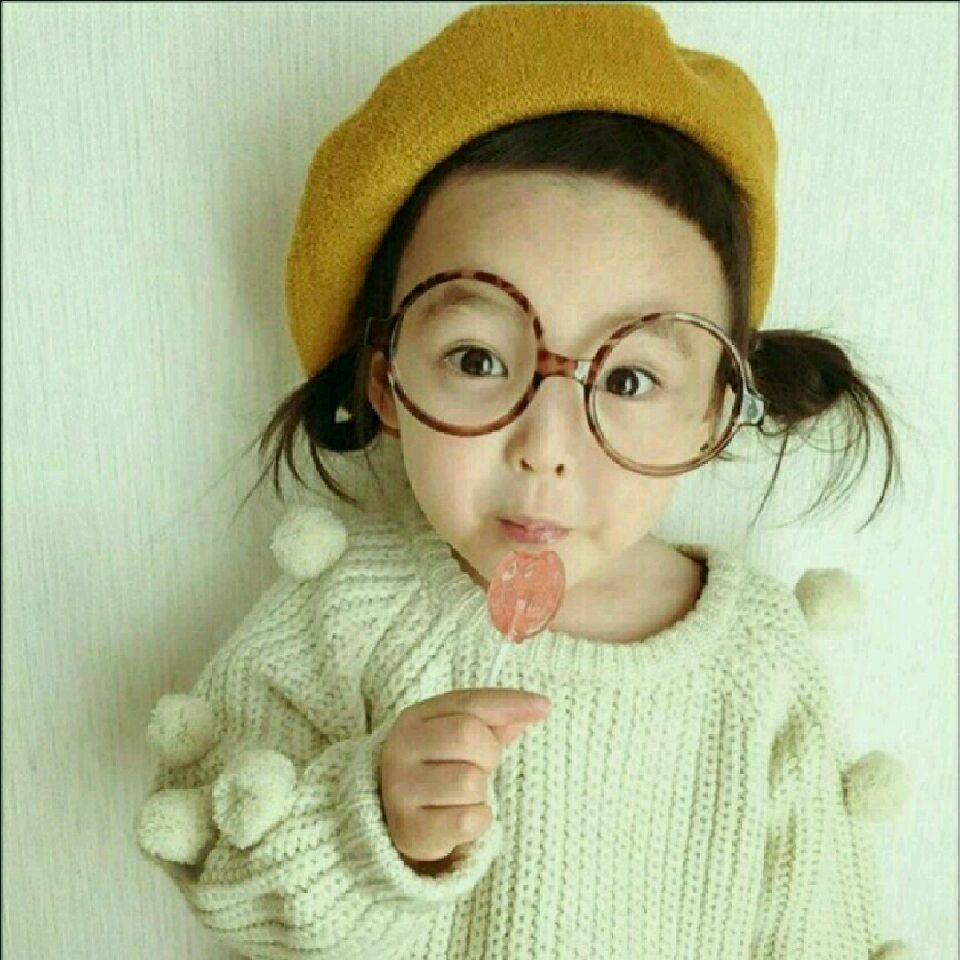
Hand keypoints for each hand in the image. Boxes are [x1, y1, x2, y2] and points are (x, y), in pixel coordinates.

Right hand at [377, 687, 550, 874]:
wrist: (396, 818)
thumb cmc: (438, 768)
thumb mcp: (459, 736)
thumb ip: (494, 720)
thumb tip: (537, 706)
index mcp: (414, 718)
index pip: (469, 702)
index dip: (509, 703)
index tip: (544, 706)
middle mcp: (400, 748)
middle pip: (468, 735)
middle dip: (488, 753)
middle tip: (479, 767)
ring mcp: (400, 789)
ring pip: (469, 781)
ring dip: (479, 792)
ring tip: (462, 794)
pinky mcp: (410, 828)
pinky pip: (468, 820)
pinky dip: (478, 820)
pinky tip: (460, 818)